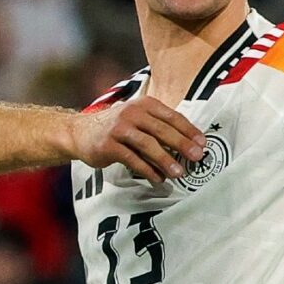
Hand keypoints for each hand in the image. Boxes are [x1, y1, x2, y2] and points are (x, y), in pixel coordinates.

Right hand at [71, 97, 205, 183]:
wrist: (81, 132)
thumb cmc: (116, 128)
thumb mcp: (138, 119)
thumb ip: (159, 127)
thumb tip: (188, 144)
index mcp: (144, 105)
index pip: (172, 116)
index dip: (189, 130)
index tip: (202, 143)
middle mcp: (132, 113)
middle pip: (162, 130)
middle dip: (182, 144)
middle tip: (197, 157)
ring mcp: (119, 128)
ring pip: (148, 144)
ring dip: (166, 160)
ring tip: (179, 173)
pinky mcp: (109, 145)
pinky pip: (132, 159)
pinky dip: (147, 170)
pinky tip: (157, 178)